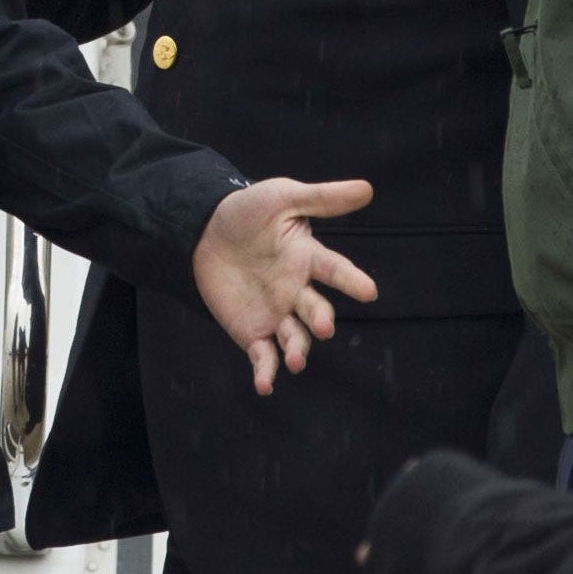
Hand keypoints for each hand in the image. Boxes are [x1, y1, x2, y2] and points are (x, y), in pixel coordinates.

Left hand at [192, 177, 377, 393]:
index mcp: (307, 258)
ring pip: (295, 337)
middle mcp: (296, 290)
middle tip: (324, 327)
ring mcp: (276, 313)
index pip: (334, 270)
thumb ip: (323, 198)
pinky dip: (266, 372)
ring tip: (296, 360)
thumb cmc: (249, 211)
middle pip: (315, 309)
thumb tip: (368, 188)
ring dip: (298, 351)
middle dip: (321, 319)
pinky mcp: (252, 332)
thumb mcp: (284, 197)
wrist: (204, 231)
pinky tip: (264, 385)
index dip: (351, 281)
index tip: (368, 291)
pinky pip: (264, 356)